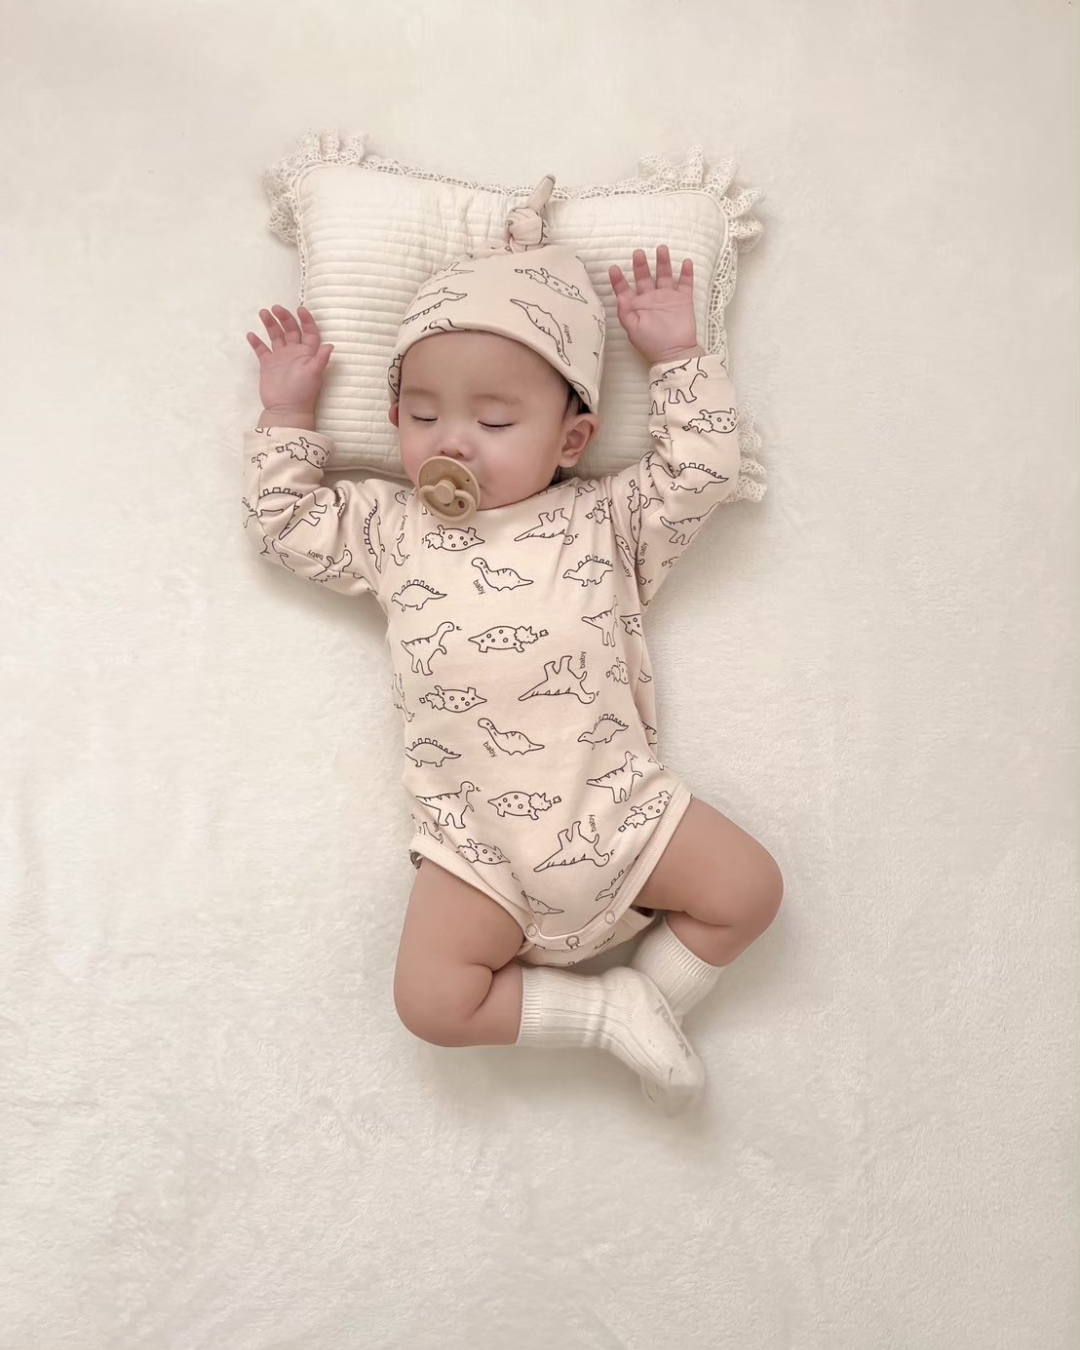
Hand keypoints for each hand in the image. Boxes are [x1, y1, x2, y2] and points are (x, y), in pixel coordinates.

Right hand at [246, 304, 333, 411]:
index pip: (309, 332)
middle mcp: (294, 352)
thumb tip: (331, 345)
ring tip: (263, 313)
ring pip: (275, 336)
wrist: (286, 410)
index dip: (306, 320)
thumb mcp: (314, 374)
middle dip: (284, 317)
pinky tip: (251, 334)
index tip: (300, 309)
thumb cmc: (303, 393)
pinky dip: (256, 342)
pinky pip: (261, 350)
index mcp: (308, 353)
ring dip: (270, 324)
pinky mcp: (268, 364)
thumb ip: (321, 359)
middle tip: (275, 308)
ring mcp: (280, 357)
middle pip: (290, 330)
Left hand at [608, 245, 700, 362]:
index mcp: (637, 305)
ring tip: (661, 249)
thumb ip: (625, 312)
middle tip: (638, 252)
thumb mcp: (633, 330)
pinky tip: (686, 262)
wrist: (675, 353)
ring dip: (663, 262)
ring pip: (664, 275)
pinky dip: (686, 273)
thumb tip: (619, 295)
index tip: (613, 268)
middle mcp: (651, 298)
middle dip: (641, 264)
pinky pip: (685, 283)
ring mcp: (667, 297)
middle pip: (644, 276)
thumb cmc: (651, 343)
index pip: (625, 289)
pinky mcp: (683, 300)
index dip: (618, 279)